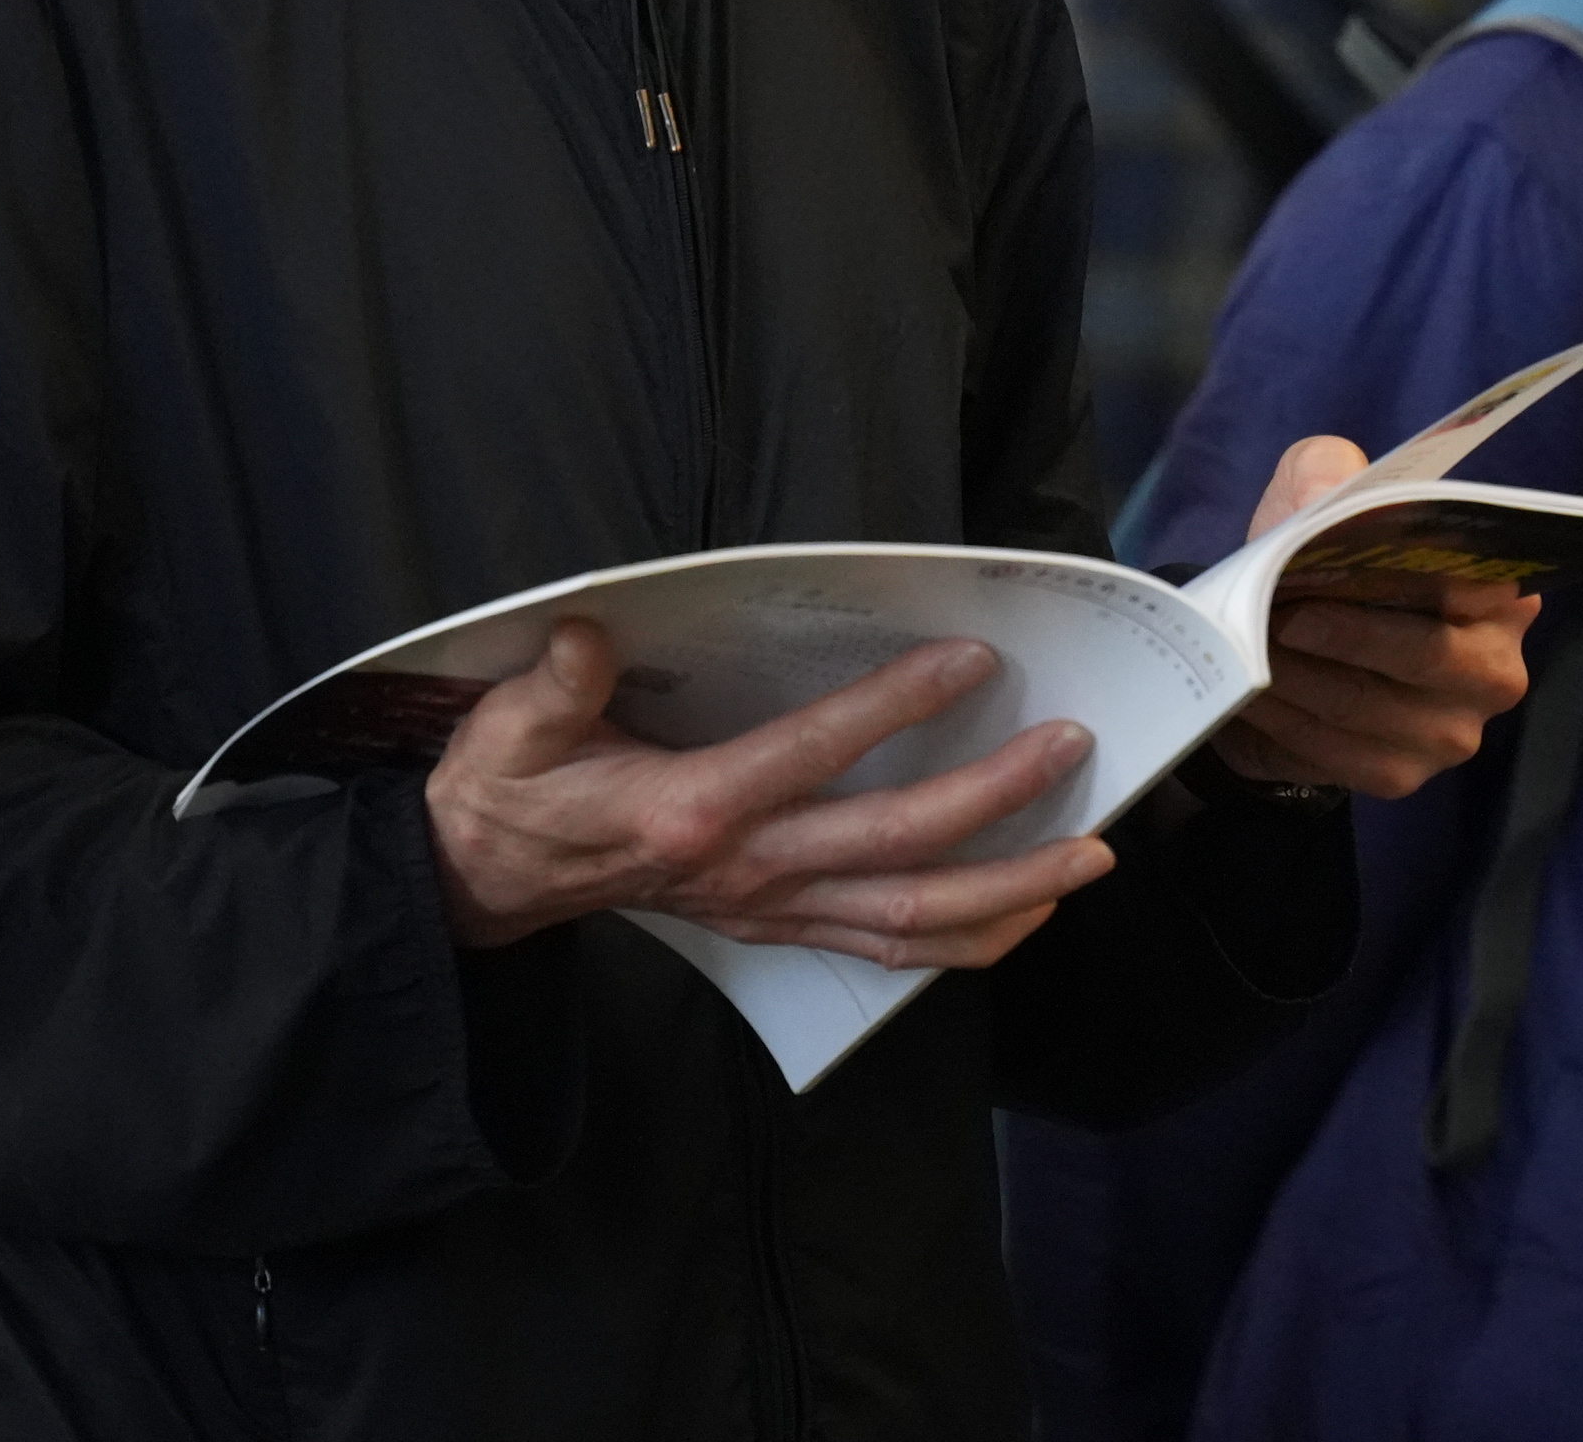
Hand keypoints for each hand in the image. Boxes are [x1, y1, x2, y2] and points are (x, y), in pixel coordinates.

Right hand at [424, 621, 1111, 969]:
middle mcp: (747, 869)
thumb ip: (555, 685)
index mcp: (689, 806)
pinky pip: (892, 949)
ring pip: (912, 916)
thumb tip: (588, 633)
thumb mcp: (511, 728)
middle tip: (1072, 746)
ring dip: (1011, 887)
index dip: (893, 707)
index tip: (969, 659)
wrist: (490, 884)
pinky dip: (971, 941)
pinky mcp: (779, 929)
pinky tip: (1031, 910)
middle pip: (894, 845)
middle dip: (993, 798)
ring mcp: (770, 909)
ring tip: (1092, 851)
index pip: (812, 752)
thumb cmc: (512, 792)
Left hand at [1204, 433, 1538, 797]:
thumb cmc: (1322, 566)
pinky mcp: (1400, 774)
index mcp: (1498, 593)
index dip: (1403, 570)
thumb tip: (1321, 494)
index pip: (1471, 583)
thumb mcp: (1317, 492)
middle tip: (1280, 612)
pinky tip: (1250, 690)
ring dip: (1298, 675)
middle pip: (1424, 652)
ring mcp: (1452, 731)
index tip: (1336, 558)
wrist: (1285, 651)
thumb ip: (1325, 470)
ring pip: (1364, 703)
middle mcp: (1494, 667)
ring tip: (1251, 647)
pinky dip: (1283, 717)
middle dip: (1343, 630)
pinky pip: (1332, 748)